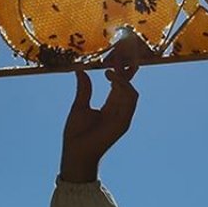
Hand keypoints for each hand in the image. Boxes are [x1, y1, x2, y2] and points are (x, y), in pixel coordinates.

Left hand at [59, 41, 142, 182]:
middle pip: (129, 86)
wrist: (75, 152)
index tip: (116, 56)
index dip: (120, 71)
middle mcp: (119, 111)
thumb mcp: (79, 106)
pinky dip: (123, 87)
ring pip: (132, 92)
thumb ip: (84, 89)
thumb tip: (81, 71)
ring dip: (124, 78)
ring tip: (111, 68)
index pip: (120, 86)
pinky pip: (129, 101)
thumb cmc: (75, 133)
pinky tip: (112, 78)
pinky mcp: (123, 123)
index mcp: (110, 107)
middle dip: (127, 71)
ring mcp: (123, 117)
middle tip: (121, 53)